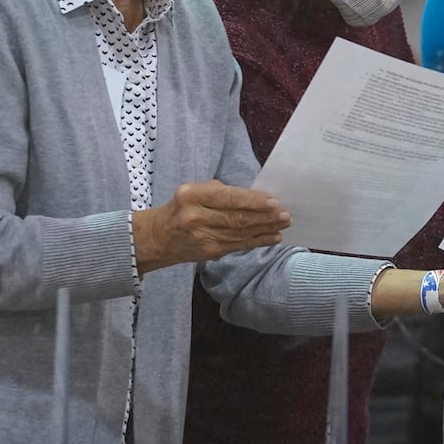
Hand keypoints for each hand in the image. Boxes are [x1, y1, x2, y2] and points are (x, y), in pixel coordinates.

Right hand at [132, 180, 290, 272]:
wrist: (158, 237)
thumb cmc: (182, 208)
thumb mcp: (194, 191)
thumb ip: (222, 192)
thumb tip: (256, 197)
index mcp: (192, 195)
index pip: (227, 197)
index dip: (252, 201)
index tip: (273, 202)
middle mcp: (195, 217)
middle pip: (236, 217)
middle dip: (264, 217)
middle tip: (285, 214)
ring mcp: (202, 237)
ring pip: (241, 233)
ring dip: (266, 229)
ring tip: (284, 224)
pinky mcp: (209, 252)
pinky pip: (239, 245)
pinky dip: (258, 241)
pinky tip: (274, 237)